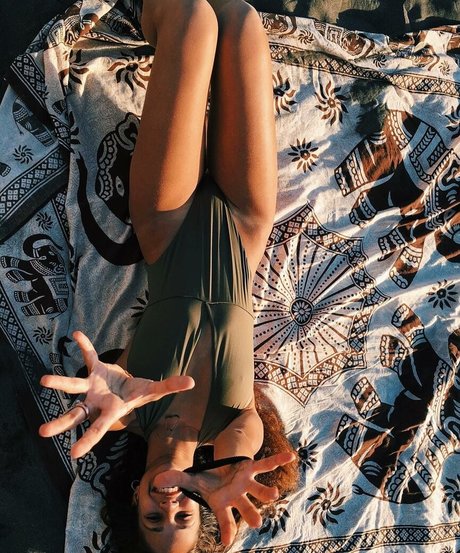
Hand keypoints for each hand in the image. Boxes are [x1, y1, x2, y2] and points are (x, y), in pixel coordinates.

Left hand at [39, 331, 193, 458]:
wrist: (129, 386)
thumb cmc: (139, 394)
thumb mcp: (155, 391)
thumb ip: (171, 386)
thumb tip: (192, 382)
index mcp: (112, 410)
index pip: (100, 427)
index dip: (89, 440)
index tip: (73, 455)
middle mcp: (98, 401)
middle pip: (77, 414)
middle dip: (60, 423)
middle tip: (43, 433)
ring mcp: (93, 386)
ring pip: (73, 387)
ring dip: (59, 383)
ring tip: (42, 380)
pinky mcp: (95, 369)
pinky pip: (88, 357)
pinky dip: (85, 346)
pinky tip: (77, 335)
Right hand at [154, 451, 296, 545]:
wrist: (223, 470)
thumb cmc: (210, 481)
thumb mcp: (192, 479)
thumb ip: (176, 480)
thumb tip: (157, 480)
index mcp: (224, 504)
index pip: (225, 520)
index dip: (226, 530)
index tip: (225, 542)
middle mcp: (239, 497)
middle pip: (246, 509)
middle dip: (252, 515)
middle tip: (257, 523)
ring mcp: (248, 484)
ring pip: (259, 490)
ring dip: (267, 493)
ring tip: (274, 495)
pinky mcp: (253, 469)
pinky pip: (266, 464)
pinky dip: (277, 459)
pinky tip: (289, 456)